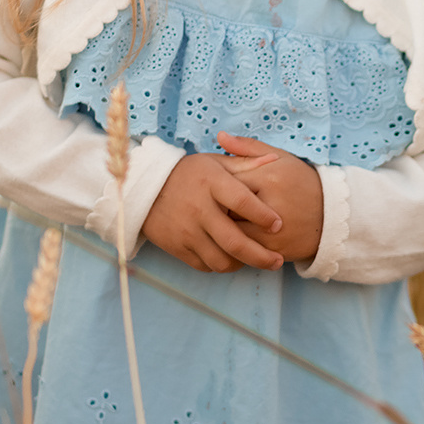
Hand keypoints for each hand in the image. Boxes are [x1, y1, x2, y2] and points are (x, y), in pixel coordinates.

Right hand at [141, 151, 285, 271]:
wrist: (145, 188)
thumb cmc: (188, 174)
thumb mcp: (214, 162)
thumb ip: (246, 163)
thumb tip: (275, 159)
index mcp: (211, 183)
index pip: (243, 202)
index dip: (264, 216)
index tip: (279, 224)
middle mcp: (199, 209)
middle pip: (235, 242)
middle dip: (261, 256)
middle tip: (277, 261)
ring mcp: (186, 231)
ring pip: (221, 260)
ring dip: (242, 264)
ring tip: (255, 260)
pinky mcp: (176, 247)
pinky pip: (205, 265)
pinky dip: (221, 265)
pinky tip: (231, 258)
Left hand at [217, 132, 322, 263]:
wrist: (331, 215)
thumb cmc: (301, 182)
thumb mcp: (280, 158)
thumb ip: (248, 147)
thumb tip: (219, 136)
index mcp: (270, 177)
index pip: (229, 180)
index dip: (217, 184)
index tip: (211, 186)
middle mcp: (271, 204)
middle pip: (226, 208)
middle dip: (215, 208)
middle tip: (208, 206)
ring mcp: (272, 231)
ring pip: (232, 232)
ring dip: (222, 229)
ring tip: (216, 222)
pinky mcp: (273, 250)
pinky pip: (242, 250)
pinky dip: (233, 245)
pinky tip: (229, 238)